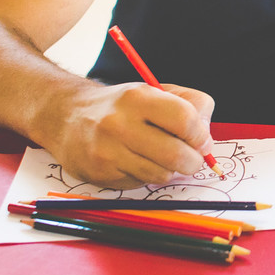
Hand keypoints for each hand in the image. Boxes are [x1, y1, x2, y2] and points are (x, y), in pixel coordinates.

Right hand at [48, 82, 216, 188]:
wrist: (67, 117)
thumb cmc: (122, 106)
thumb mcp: (156, 91)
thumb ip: (191, 105)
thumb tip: (207, 137)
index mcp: (138, 97)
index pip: (184, 119)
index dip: (201, 135)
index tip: (203, 142)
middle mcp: (119, 124)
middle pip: (176, 155)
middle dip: (193, 162)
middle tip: (192, 159)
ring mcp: (107, 151)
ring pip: (161, 174)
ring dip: (170, 170)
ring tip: (161, 156)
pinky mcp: (100, 173)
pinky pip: (140, 183)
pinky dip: (146, 176)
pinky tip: (135, 161)